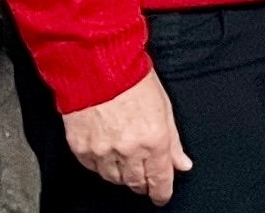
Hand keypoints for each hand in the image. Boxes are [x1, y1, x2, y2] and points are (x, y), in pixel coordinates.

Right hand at [62, 70, 190, 204]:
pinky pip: (94, 169)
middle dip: (144, 183)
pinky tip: (109, 155)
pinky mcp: (82, 149)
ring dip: (124, 175)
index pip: (160, 179)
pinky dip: (103, 166)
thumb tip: (182, 163)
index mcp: (154, 139)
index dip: (162, 192)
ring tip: (128, 162)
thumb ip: (174, 141)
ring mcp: (103, 151)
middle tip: (146, 177)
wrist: (97, 67)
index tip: (162, 196)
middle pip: (137, 182)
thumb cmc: (132, 80)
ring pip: (115, 179)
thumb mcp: (164, 107)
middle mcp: (128, 150)